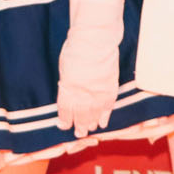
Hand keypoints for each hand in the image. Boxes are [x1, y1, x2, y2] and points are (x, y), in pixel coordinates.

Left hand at [55, 0, 123, 136]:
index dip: (64, 120)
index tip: (63, 125)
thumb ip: (66, 83)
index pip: (65, 110)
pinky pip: (107, 107)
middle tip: (78, 133)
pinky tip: (102, 123)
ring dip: (90, 124)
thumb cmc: (76, 49)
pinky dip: (105, 116)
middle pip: (80, 116)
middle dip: (78, 126)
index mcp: (68, 88)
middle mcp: (82, 94)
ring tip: (88, 130)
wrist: (96, 40)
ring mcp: (98, 93)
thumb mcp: (64, 67)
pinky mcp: (110, 89)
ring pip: (94, 114)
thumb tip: (68, 94)